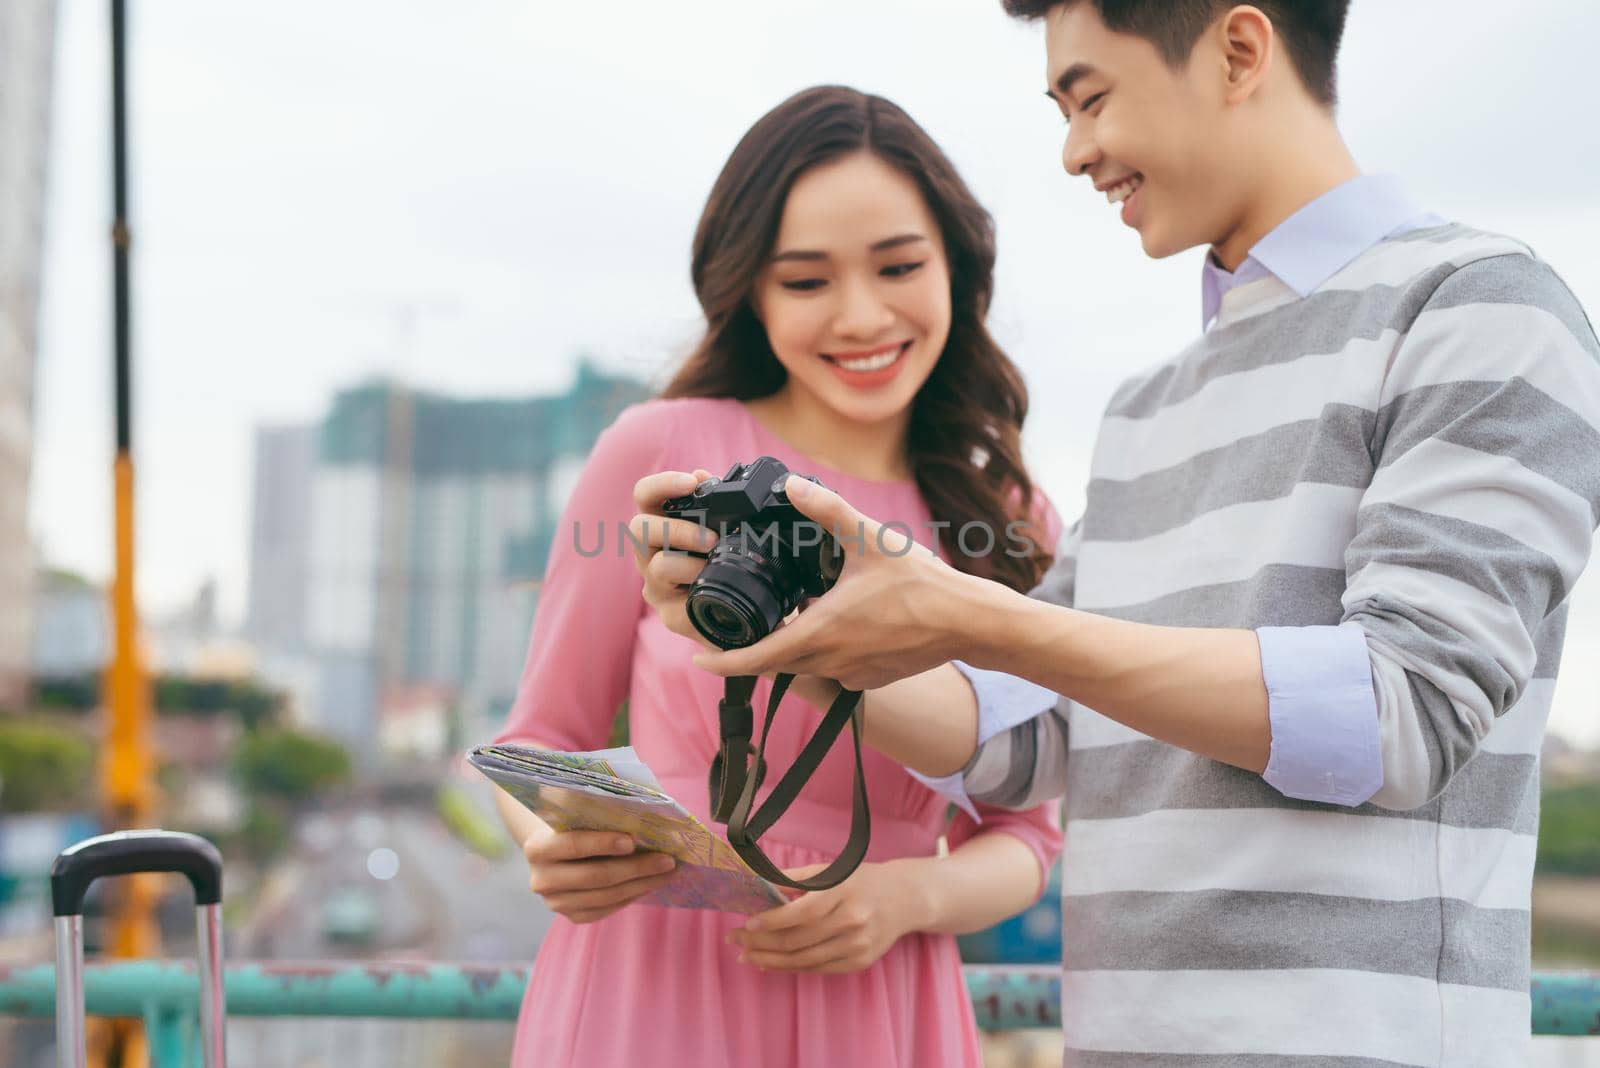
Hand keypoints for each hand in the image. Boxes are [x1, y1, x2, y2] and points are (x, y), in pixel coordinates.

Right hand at [522, 826, 676, 923]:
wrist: (553, 852)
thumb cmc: (574, 825)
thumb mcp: (577, 816)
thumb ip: (599, 816)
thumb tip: (646, 818)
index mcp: (537, 848)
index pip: (572, 845)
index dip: (603, 843)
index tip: (633, 840)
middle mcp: (542, 880)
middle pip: (595, 876)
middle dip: (636, 867)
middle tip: (667, 859)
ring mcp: (555, 903)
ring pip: (606, 896)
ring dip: (642, 884)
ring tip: (668, 872)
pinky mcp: (572, 916)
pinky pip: (607, 909)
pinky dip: (632, 896)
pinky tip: (651, 884)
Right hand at [628, 469, 720, 648]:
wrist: (746, 610)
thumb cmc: (729, 561)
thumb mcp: (725, 528)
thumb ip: (713, 503)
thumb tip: (706, 476)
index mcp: (661, 525)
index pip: (645, 495)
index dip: (662, 484)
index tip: (691, 481)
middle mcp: (651, 554)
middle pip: (638, 529)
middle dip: (677, 529)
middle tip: (711, 538)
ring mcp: (657, 586)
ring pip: (656, 566)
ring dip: (689, 563)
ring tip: (715, 566)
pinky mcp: (671, 616)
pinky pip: (676, 605)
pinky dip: (699, 595)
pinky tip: (716, 591)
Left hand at [692, 476, 986, 689]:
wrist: (967, 622)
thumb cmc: (920, 583)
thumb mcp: (869, 538)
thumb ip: (826, 509)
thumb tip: (789, 484)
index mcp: (820, 632)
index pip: (755, 659)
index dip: (722, 661)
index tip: (698, 657)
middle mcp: (831, 662)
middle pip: (775, 663)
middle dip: (753, 648)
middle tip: (736, 624)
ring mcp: (851, 675)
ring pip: (805, 665)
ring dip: (790, 645)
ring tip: (789, 613)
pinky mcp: (870, 679)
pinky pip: (834, 668)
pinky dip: (823, 650)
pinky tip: (834, 622)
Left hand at [726, 860, 924, 972]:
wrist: (904, 899)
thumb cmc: (860, 880)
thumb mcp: (830, 870)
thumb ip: (793, 878)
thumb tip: (754, 883)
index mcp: (844, 892)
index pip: (802, 912)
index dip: (772, 921)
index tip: (746, 924)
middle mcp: (852, 921)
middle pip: (798, 940)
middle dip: (761, 943)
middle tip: (735, 941)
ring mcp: (858, 945)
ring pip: (804, 960)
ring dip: (770, 960)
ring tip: (746, 956)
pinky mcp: (860, 962)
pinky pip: (818, 969)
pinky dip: (791, 967)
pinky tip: (771, 963)